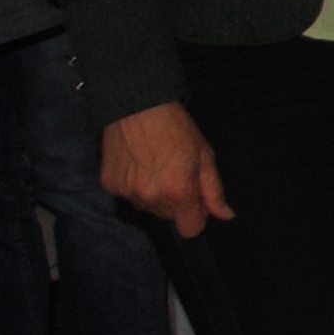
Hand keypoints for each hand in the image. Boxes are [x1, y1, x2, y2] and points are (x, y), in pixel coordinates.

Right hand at [102, 101, 233, 236]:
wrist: (136, 105)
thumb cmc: (176, 127)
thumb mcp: (204, 156)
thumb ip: (213, 190)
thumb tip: (225, 215)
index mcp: (178, 192)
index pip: (190, 230)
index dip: (196, 216)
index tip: (196, 200)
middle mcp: (150, 197)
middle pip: (168, 217)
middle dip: (176, 201)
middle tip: (176, 172)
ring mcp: (126, 192)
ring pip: (147, 207)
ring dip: (154, 194)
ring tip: (156, 165)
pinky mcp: (109, 184)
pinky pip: (127, 195)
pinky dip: (133, 185)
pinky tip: (137, 163)